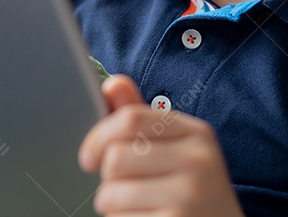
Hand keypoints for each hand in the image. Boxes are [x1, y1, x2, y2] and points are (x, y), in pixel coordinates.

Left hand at [78, 75, 242, 216]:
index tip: (89, 156)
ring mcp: (190, 195)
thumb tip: (113, 83)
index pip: (130, 119)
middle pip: (116, 156)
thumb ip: (141, 120)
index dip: (98, 136)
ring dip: (110, 205)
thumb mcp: (175, 149)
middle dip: (107, 177)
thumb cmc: (192, 189)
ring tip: (132, 207)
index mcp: (196, 133)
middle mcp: (197, 160)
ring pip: (112, 193)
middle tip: (124, 188)